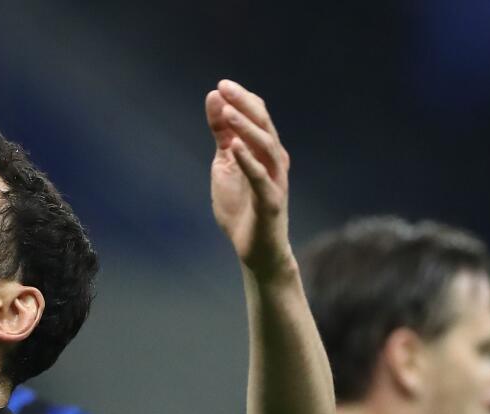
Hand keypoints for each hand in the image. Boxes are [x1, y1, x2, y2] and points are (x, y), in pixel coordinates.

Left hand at [206, 80, 292, 280]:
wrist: (256, 251)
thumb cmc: (241, 207)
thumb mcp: (225, 164)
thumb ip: (221, 134)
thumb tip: (214, 99)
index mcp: (264, 149)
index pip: (258, 115)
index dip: (241, 98)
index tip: (221, 85)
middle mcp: (274, 160)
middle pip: (263, 124)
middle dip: (244, 104)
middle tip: (224, 88)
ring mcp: (275, 179)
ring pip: (266, 146)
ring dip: (246, 127)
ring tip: (227, 113)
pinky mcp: (271, 201)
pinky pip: (261, 177)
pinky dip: (249, 161)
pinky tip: (235, 148)